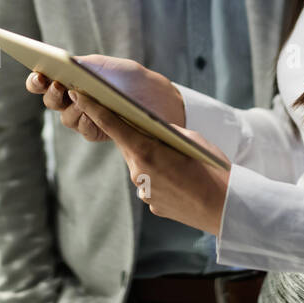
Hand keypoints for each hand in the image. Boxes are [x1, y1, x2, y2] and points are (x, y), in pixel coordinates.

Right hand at [25, 54, 184, 141]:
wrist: (155, 95)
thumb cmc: (128, 76)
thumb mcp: (105, 66)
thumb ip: (84, 66)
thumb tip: (66, 67)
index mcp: (68, 80)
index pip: (42, 82)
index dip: (36, 81)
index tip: (39, 75)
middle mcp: (71, 101)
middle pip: (50, 101)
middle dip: (52, 94)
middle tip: (59, 86)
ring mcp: (83, 117)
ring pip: (67, 118)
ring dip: (74, 108)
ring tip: (81, 98)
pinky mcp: (97, 132)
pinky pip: (86, 129)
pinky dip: (89, 121)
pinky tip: (95, 114)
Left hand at [69, 91, 230, 234]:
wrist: (225, 207)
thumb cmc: (211, 168)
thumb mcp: (190, 139)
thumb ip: (165, 132)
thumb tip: (152, 130)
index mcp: (145, 150)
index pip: (112, 124)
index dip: (92, 108)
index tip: (77, 95)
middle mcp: (138, 172)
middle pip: (128, 146)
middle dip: (136, 137)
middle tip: (155, 132)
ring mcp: (144, 191)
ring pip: (141, 167)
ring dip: (153, 160)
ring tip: (180, 164)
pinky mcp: (153, 205)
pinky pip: (152, 185)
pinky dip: (162, 179)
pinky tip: (181, 181)